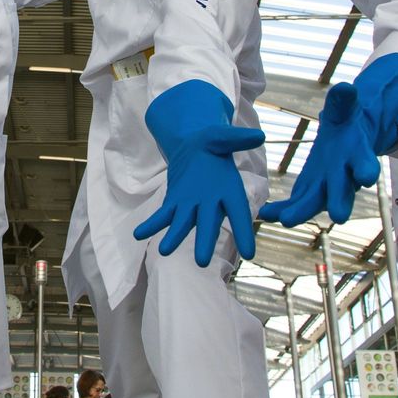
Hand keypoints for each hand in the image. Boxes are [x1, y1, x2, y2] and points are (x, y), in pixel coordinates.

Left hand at [133, 79, 263, 266]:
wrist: (194, 146)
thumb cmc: (212, 142)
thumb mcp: (222, 136)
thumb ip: (236, 139)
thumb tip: (259, 135)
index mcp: (229, 189)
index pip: (239, 213)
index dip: (244, 232)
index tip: (250, 254)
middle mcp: (212, 203)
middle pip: (209, 224)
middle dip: (204, 241)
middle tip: (201, 262)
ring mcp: (192, 206)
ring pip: (184, 224)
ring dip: (175, 237)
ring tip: (163, 250)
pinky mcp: (175, 203)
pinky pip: (163, 216)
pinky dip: (152, 224)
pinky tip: (138, 233)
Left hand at [259, 53, 397, 227]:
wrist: (346, 140)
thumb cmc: (346, 123)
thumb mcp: (345, 109)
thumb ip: (343, 101)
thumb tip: (346, 88)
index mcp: (357, 157)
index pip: (364, 164)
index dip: (365, 169)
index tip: (366, 177)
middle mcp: (345, 179)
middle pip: (342, 191)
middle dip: (339, 202)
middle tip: (338, 215)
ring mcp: (326, 190)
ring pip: (316, 203)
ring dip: (302, 211)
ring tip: (285, 219)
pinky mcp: (309, 194)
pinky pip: (295, 204)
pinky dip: (282, 210)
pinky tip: (266, 213)